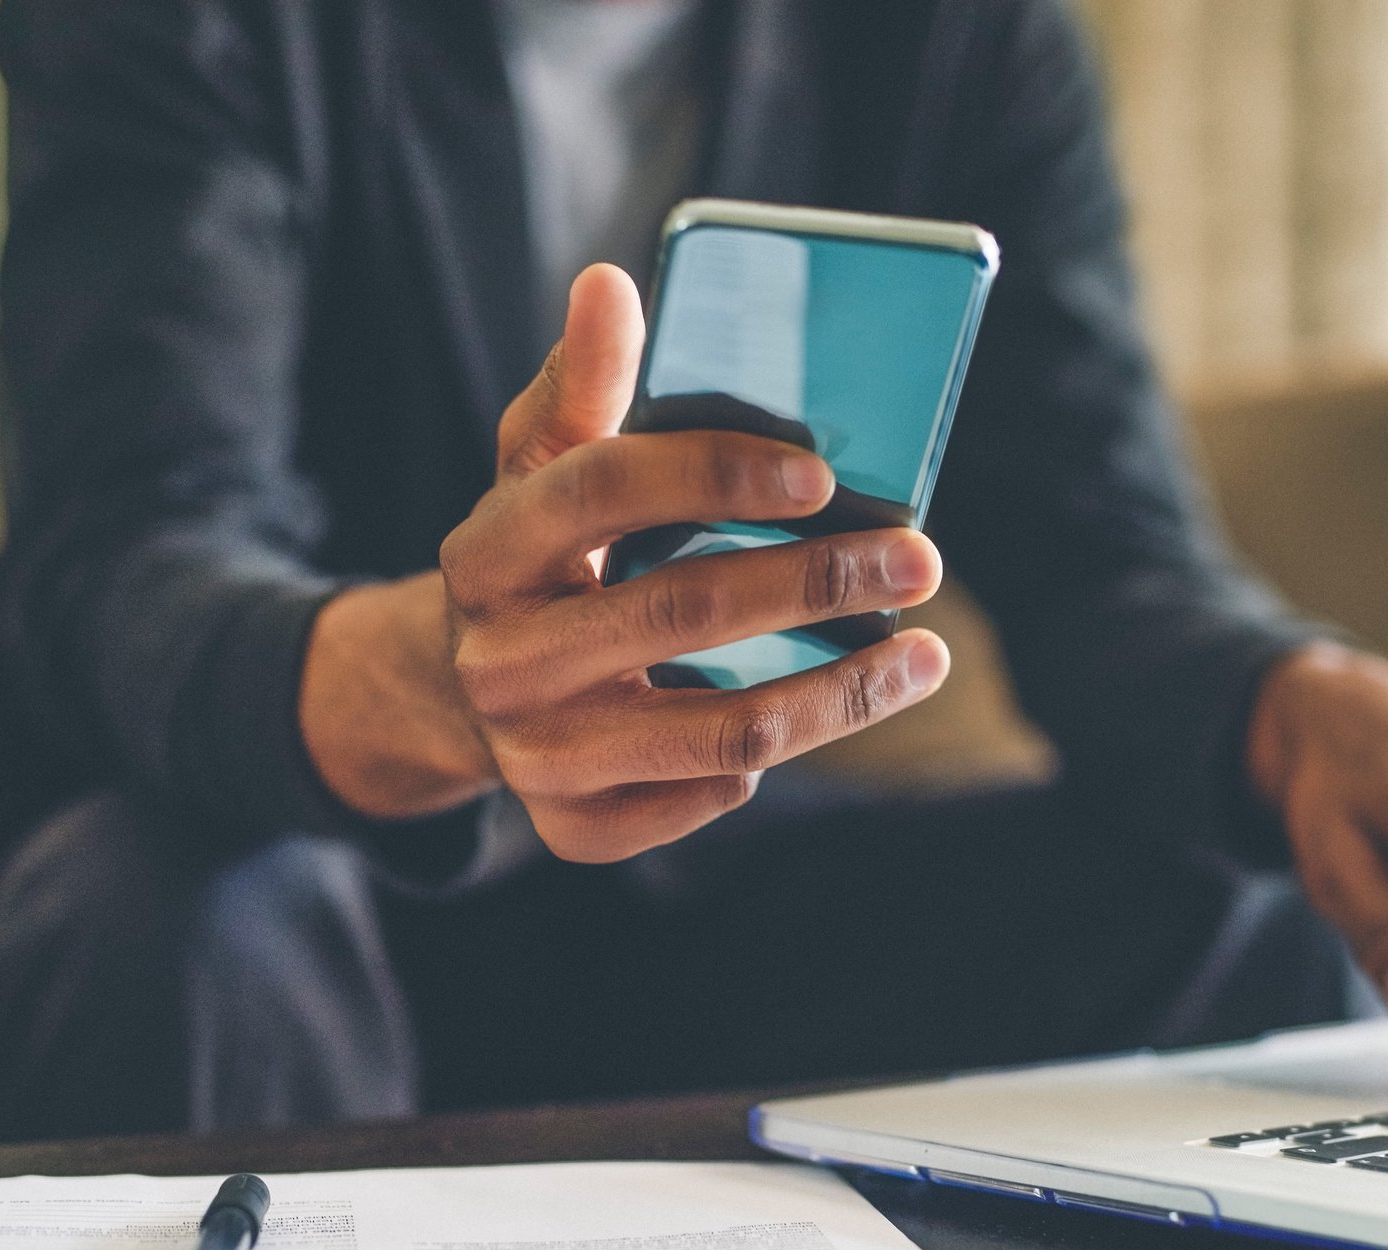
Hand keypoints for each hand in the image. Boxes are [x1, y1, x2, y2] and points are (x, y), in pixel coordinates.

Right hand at [300, 264, 949, 859]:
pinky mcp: (571, 827)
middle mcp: (500, 659)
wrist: (461, 690)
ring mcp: (534, 754)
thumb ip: (582, 383)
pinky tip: (819, 713)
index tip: (822, 472)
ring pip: (722, 732)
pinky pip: (701, 797)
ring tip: (926, 654)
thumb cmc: (542, 555)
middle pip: (682, 611)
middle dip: (820, 582)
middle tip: (920, 559)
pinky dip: (769, 761)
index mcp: (487, 549)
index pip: (601, 489)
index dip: (714, 473)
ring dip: (844, 693)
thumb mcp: (541, 465)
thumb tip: (611, 285)